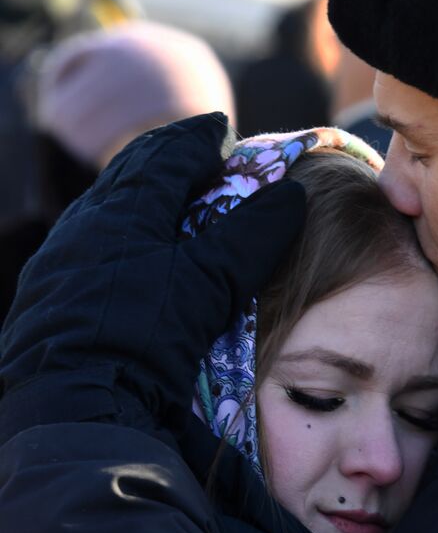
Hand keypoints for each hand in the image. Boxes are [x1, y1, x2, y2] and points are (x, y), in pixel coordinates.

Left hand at [0, 112, 304, 434]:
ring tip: (170, 211)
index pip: (165, 155)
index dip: (197, 140)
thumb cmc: (143, 334)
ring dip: (141, 203)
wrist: (75, 401)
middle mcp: (85, 224)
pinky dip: (121, 241)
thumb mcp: (207, 284)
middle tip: (196, 162)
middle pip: (130, 177)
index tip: (221, 131)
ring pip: (107, 214)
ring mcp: (62, 260)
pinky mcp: (51, 296)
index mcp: (123, 208)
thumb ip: (249, 238)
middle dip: (166, 164)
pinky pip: (91, 249)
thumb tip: (292, 194)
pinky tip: (132, 263)